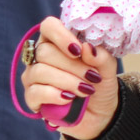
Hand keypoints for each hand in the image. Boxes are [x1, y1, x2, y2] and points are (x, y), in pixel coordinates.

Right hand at [20, 17, 121, 139]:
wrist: (100, 112)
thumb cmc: (99, 83)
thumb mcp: (107, 68)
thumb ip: (100, 56)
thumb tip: (86, 48)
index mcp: (58, 41)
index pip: (49, 26)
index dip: (61, 35)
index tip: (78, 50)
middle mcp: (41, 56)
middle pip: (45, 51)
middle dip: (72, 66)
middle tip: (92, 77)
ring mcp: (33, 77)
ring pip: (40, 71)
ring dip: (67, 81)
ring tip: (86, 90)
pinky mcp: (32, 98)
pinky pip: (35, 92)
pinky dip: (55, 95)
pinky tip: (69, 99)